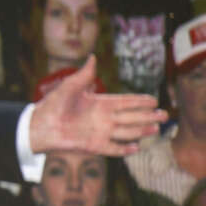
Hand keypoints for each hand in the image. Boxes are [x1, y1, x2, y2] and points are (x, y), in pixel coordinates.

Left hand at [29, 56, 166, 155]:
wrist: (40, 125)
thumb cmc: (53, 104)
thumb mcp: (70, 86)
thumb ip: (84, 75)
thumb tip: (92, 56)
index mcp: (101, 103)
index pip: (126, 102)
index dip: (140, 101)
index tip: (155, 100)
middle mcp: (104, 119)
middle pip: (132, 117)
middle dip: (149, 116)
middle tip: (165, 115)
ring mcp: (100, 133)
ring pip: (127, 132)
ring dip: (142, 130)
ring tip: (156, 128)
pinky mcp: (94, 146)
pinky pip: (113, 148)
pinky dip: (124, 149)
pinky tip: (137, 147)